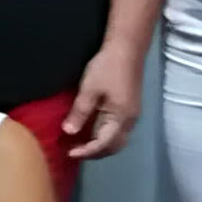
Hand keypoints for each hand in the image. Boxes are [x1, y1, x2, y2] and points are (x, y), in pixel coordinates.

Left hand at [63, 42, 145, 160]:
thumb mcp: (89, 89)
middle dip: (94, 152)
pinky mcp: (130, 108)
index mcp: (121, 118)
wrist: (127, 49)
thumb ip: (80, 112)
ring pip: (117, 139)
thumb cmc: (107, 68)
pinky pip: (118, 130)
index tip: (69, 153)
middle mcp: (130, 121)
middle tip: (74, 151)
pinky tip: (90, 131)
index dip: (86, 152)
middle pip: (114, 146)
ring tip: (80, 144)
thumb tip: (69, 133)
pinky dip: (104, 136)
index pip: (103, 144)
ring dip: (100, 145)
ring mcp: (132, 115)